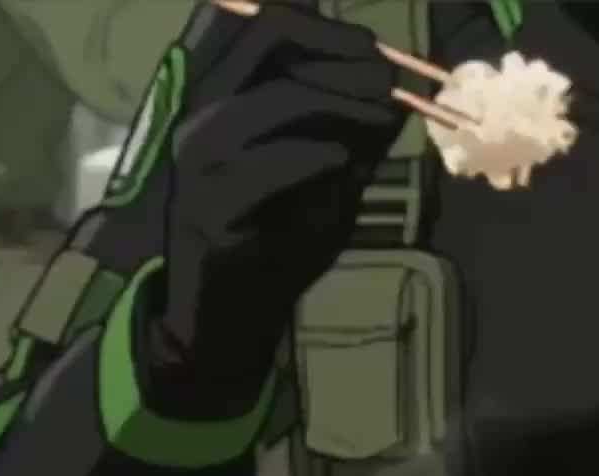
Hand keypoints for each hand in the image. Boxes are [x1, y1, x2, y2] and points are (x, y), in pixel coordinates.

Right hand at [143, 0, 405, 413]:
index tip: (378, 53)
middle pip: (268, 46)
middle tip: (387, 82)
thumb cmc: (279, 246)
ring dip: (336, 104)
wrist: (234, 322)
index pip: (269, 30)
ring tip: (379, 120)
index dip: (325, 29)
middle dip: (338, 56)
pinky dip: (311, 156)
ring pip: (271, 101)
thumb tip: (398, 93)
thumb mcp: (329, 180)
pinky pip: (264, 165)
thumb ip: (355, 135)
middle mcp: (204, 117)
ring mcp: (199, 161)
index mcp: (226, 102)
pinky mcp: (209, 207)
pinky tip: (343, 164)